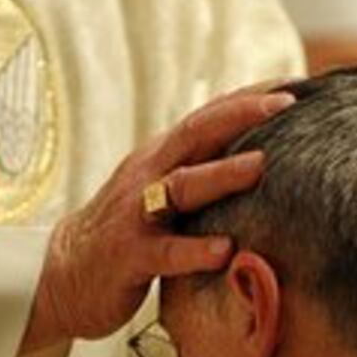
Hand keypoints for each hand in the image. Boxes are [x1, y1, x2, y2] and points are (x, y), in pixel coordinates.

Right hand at [21, 82, 294, 350]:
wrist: (63, 275)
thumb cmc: (128, 232)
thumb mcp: (161, 191)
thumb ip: (199, 171)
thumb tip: (260, 156)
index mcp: (161, 158)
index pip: (208, 117)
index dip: (248, 97)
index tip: (294, 81)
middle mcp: (149, 176)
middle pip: (196, 134)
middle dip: (241, 115)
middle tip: (285, 103)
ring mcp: (137, 215)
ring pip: (182, 187)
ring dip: (222, 174)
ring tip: (261, 165)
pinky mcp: (130, 256)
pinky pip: (166, 252)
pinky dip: (195, 249)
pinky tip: (226, 250)